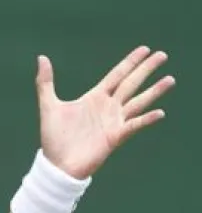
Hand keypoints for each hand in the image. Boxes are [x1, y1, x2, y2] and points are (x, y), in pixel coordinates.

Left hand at [35, 46, 174, 178]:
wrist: (57, 164)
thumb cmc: (54, 137)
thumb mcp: (49, 105)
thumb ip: (45, 82)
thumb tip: (41, 58)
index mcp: (95, 97)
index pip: (117, 75)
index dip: (130, 62)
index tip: (145, 49)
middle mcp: (108, 107)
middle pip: (131, 83)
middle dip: (146, 69)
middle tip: (163, 54)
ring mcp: (114, 122)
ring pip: (138, 102)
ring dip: (154, 91)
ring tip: (170, 79)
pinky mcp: (115, 137)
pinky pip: (133, 126)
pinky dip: (146, 119)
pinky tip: (160, 112)